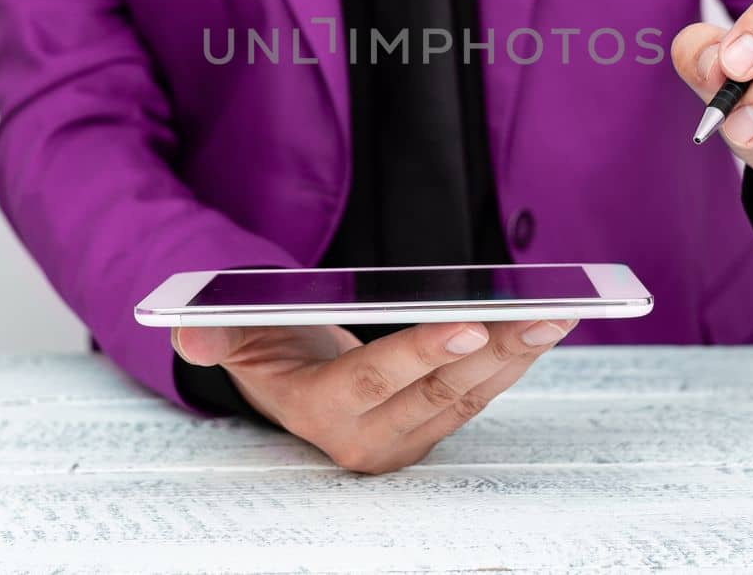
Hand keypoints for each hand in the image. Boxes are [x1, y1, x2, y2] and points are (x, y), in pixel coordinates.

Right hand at [172, 318, 574, 473]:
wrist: (285, 383)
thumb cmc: (265, 345)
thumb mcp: (230, 335)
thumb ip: (213, 333)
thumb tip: (192, 333)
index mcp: (318, 411)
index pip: (376, 379)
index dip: (424, 352)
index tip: (473, 324)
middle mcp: (366, 437)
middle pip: (440, 391)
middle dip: (498, 351)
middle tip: (546, 313)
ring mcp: (404, 440)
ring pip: (470, 397)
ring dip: (518, 356)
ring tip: (560, 313)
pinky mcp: (429, 431)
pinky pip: (477, 398)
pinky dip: (512, 362)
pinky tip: (541, 330)